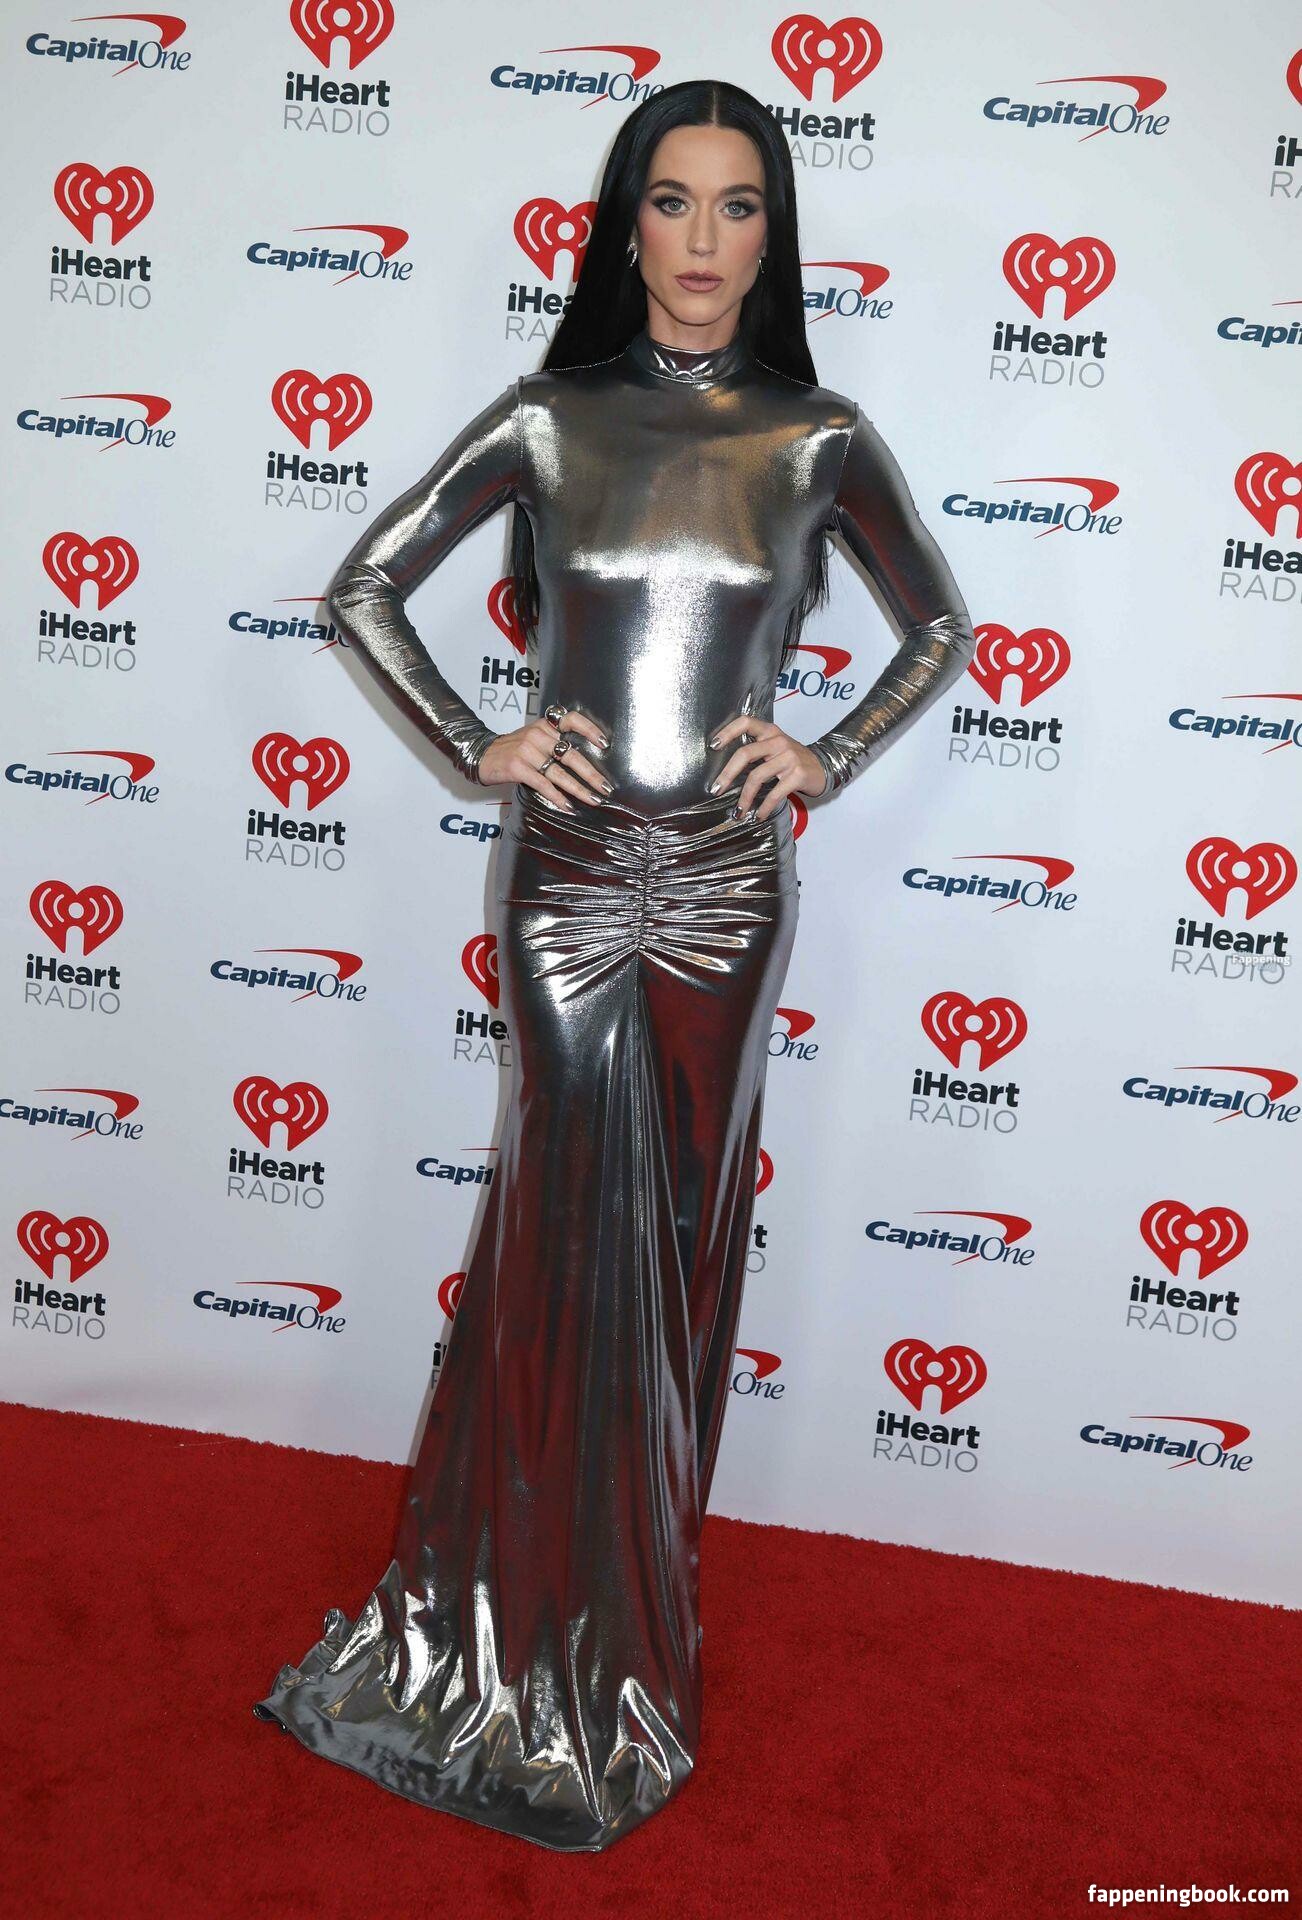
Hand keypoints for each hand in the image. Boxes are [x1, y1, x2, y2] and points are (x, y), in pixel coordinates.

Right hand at [477, 707, 613, 812]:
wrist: (481, 755)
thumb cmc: (512, 749)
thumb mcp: (533, 737)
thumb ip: (554, 742)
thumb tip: (585, 762)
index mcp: (544, 725)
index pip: (571, 720)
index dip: (590, 730)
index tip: (605, 745)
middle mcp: (537, 735)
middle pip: (571, 755)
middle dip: (592, 774)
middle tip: (606, 788)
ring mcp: (527, 751)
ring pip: (560, 773)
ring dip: (579, 789)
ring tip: (593, 800)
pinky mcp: (517, 768)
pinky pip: (543, 784)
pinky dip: (557, 797)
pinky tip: (567, 806)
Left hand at [709, 715, 828, 819]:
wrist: (823, 768)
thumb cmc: (793, 759)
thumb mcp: (776, 747)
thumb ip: (756, 748)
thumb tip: (725, 768)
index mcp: (770, 731)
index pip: (745, 722)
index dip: (727, 732)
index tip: (713, 746)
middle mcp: (779, 741)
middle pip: (746, 754)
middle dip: (727, 774)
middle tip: (716, 789)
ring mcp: (789, 757)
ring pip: (757, 777)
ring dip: (745, 797)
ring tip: (738, 811)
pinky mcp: (797, 775)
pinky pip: (774, 793)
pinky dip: (764, 807)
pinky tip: (758, 815)